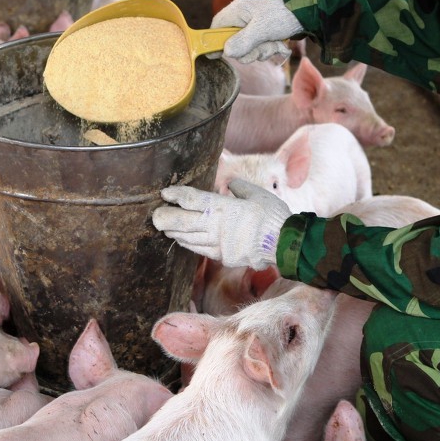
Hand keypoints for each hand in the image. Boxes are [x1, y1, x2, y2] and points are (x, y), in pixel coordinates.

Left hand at [153, 179, 291, 268]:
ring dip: (175, 232)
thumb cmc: (273, 216)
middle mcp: (217, 226)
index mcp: (225, 207)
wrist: (284, 244)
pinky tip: (182, 240)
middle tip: (155, 216)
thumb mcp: (258, 194)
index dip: (177, 196)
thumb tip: (231, 185)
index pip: (194, 200)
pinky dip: (188, 244)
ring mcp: (219, 243)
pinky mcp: (223, 256)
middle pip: (184, 222)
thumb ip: (240, 188)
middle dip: (167, 218)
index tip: (166, 193)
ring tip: (165, 228)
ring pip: (190, 238)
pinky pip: (200, 249)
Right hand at [211, 0, 302, 63]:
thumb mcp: (262, 29)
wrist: (308, 12)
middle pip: (233, 41)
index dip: (215, 41)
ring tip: (273, 45)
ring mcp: (253, 23)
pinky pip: (258, 46)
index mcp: (239, 9)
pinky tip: (277, 44)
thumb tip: (226, 51)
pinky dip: (267, 48)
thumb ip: (243, 41)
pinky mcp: (263, 31)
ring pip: (247, 46)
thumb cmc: (283, 15)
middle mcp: (244, 15)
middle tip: (260, 49)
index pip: (217, 25)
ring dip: (260, 51)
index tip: (217, 55)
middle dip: (247, 50)